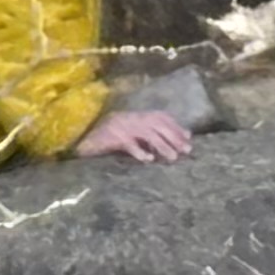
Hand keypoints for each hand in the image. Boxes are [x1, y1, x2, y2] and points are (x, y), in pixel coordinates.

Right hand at [74, 108, 193, 163]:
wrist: (85, 138)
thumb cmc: (112, 137)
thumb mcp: (134, 133)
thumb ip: (154, 133)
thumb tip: (182, 137)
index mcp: (138, 115)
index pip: (162, 117)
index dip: (176, 126)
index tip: (189, 139)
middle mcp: (132, 118)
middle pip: (158, 124)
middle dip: (174, 136)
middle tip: (186, 150)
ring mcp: (122, 126)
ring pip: (147, 133)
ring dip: (162, 145)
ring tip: (173, 158)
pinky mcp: (112, 137)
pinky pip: (129, 144)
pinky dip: (139, 151)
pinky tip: (148, 159)